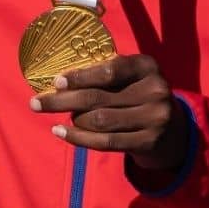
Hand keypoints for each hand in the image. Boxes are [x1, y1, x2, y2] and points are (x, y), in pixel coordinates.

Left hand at [31, 55, 187, 169]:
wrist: (173, 130)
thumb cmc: (138, 95)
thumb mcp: (131, 77)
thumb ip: (105, 74)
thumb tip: (59, 82)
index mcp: (148, 66)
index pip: (110, 70)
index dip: (80, 76)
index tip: (56, 82)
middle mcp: (156, 90)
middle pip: (99, 97)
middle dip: (62, 100)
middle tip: (35, 103)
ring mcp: (155, 118)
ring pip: (99, 121)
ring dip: (73, 120)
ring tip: (60, 117)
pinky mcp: (149, 142)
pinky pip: (106, 142)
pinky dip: (78, 138)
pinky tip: (60, 132)